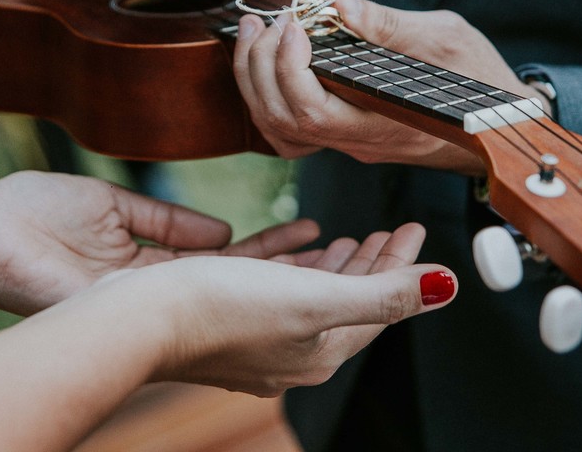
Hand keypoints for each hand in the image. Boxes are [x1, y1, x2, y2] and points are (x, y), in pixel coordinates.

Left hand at [0, 171, 319, 315]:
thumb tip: (224, 233)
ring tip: (335, 260)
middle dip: (294, 269)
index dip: (274, 248)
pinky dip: (241, 283)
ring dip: (282, 278)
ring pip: (228, 295)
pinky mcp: (130, 308)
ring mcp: (147, 304)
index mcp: (152, 265)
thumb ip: (171, 221)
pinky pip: (197, 296)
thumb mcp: (117, 204)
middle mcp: (159, 291)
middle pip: (239, 282)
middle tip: (349, 253)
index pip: (229, 259)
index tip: (316, 232)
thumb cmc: (31, 211)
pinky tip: (281, 273)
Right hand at [116, 222, 456, 396]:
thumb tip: (446, 287)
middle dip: (373, 265)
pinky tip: (290, 250)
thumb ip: (384, 294)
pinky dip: (296, 270)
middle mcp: (292, 354)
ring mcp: (257, 343)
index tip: (413, 227)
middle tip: (391, 232)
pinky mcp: (226, 326)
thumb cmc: (219, 309)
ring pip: (313, 300)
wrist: (135, 322)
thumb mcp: (316, 298)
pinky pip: (278, 295)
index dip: (402, 265)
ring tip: (349, 240)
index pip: (380, 306)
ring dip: (336, 268)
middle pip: (349, 304)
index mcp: (320, 352)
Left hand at [232, 0, 540, 171]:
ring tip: (256, 33)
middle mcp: (360, 142)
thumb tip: (338, 2)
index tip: (293, 25)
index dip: (289, 69)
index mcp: (385, 124)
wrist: (501, 122)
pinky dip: (269, 93)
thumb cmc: (480, 82)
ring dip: (256, 81)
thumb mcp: (447, 40)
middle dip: (259, 68)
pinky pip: (291, 126)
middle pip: (283, 121)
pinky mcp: (347, 132)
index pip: (313, 113)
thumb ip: (390, 24)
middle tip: (262, 22)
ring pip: (280, 129)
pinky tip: (270, 58)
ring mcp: (351, 141)